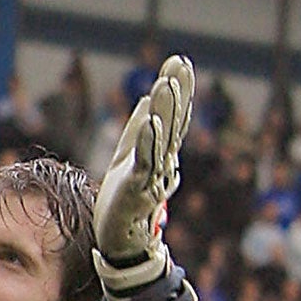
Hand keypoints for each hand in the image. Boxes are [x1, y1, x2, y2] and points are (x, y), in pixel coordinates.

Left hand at [94, 54, 193, 292]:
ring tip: (165, 85)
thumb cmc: (123, 201)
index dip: (177, 88)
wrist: (119, 240)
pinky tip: (151, 121)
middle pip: (172, 122)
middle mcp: (162, 161)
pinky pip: (145, 162)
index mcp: (159, 152)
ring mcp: (152, 175)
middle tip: (180, 64)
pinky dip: (149, 142)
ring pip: (161, 138)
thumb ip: (139, 129)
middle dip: (176, 93)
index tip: (180, 60)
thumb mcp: (128, 157)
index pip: (172, 115)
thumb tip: (147, 99)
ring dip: (165, 111)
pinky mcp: (138, 189)